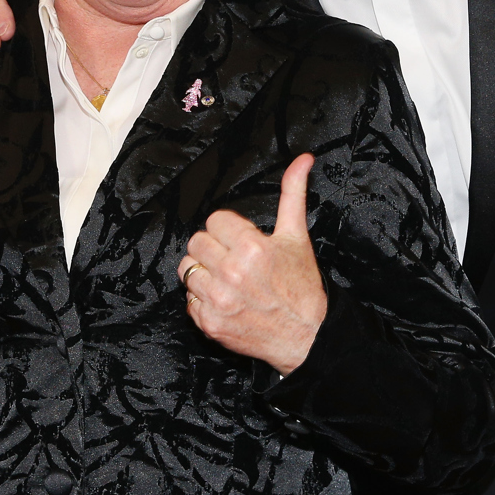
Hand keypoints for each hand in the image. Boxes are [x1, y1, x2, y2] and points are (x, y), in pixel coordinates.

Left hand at [178, 154, 326, 375]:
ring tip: (227, 279)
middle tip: (233, 259)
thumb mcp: (297, 236)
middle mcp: (232, 273)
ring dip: (204, 272)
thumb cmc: (301, 286)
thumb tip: (303, 158)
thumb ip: (293, 193)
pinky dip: (203, 299)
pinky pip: (189, 299)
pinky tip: (225, 300)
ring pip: (187, 269)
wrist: (307, 336)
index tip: (242, 241)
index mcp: (252, 247)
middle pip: (197, 242)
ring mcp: (218, 300)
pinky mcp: (209, 322)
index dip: (229, 229)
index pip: (215, 220)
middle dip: (214, 248)